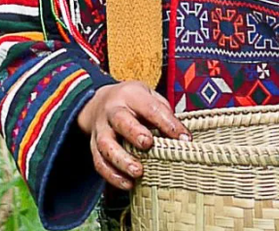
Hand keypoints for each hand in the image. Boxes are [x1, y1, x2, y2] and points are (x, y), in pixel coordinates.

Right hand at [76, 81, 190, 190]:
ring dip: (121, 159)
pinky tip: (127, 183)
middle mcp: (112, 110)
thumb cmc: (132, 103)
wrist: (98, 102)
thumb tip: (182, 138)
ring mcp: (101, 129)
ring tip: (137, 172)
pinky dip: (111, 175)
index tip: (184, 138)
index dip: (167, 123)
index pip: (150, 107)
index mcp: (131, 95)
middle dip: (134, 132)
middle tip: (147, 144)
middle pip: (120, 120)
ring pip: (106, 144)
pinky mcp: (93, 146)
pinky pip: (99, 162)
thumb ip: (164, 113)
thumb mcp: (149, 97)